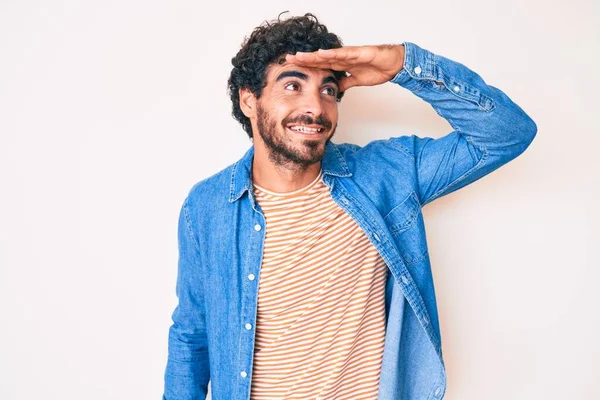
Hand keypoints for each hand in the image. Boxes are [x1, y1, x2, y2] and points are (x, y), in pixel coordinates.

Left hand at [285, 44, 404, 91]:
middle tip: (287, 60)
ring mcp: (350, 54)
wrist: (394, 64)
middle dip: (304, 59)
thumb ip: (345, 82)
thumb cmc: (378, 68)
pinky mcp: (360, 53)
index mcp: (342, 64)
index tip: (292, 68)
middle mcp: (343, 57)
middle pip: (319, 58)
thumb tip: (335, 88)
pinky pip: (344, 53)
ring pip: (328, 54)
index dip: (306, 66)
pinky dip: (333, 53)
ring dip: (313, 56)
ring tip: (299, 56)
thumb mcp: (356, 80)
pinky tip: (321, 53)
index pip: (320, 65)